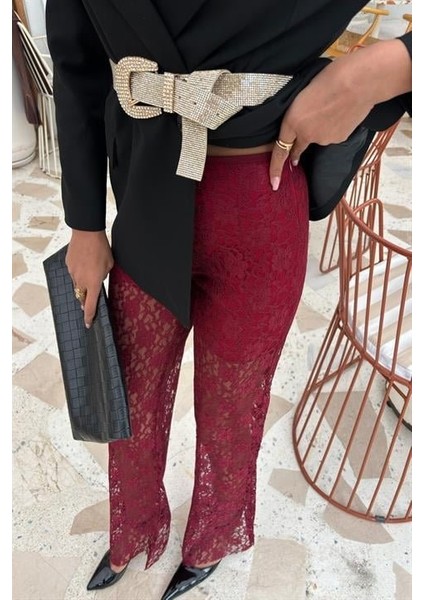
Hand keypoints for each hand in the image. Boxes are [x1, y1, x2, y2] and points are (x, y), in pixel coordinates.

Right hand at [66, 229, 113, 327]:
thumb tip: (98, 281)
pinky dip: (78, 271)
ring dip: (83, 283)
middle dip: (85, 299)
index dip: (89, 317)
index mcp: (93, 283)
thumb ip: (103, 277)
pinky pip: (73, 273)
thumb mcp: (109, 265)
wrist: (87, 233)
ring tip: (90, 269)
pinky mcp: (68, 265)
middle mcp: (81, 281)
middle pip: (81, 296)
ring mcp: (73, 273)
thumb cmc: (101, 248)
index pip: (90, 306)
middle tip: (89, 298)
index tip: (88, 324)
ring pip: (77, 284)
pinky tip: (84, 261)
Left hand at [269, 38, 411, 189]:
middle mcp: (306, 135)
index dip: (275, 168)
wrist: (360, 82)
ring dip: (321, 130)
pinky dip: (335, 128)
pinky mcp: (339, 139)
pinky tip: (342, 114)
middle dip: (295, 154)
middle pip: (298, 148)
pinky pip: (332, 136)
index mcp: (292, 121)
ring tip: (332, 109)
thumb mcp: (304, 93)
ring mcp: (324, 140)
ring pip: (318, 139)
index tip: (274, 184)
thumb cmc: (331, 78)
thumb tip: (303, 120)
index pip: (279, 151)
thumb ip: (299, 112)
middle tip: (295, 159)